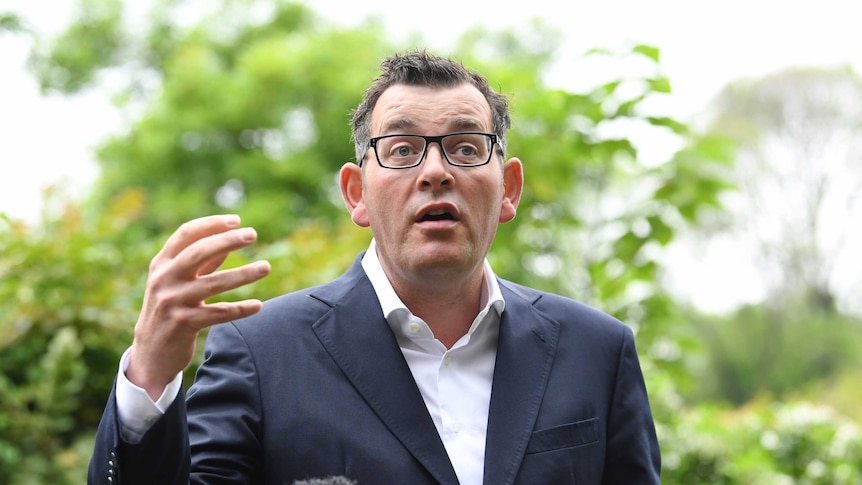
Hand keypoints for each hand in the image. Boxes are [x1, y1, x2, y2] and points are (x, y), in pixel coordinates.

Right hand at [126, 214, 270, 399]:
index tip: (237, 220)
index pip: (186, 234)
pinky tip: (258, 306)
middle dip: (227, 241)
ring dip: (242, 274)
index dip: (211, 224)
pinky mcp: (183, 324)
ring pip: (213, 283)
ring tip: (266, 267)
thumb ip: (202, 262)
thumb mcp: (179, 281)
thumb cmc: (171, 308)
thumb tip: (229, 239)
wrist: (151, 352)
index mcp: (162, 263)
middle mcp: (163, 279)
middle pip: (198, 253)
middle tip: (252, 234)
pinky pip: (217, 313)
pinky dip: (240, 309)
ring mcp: (172, 301)